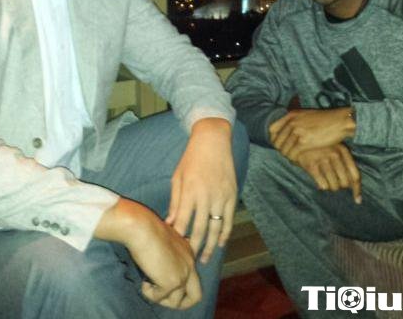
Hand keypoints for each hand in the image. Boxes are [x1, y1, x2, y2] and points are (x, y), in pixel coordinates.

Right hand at [95, 198, 200, 308]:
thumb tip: (160, 271)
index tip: (161, 278)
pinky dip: (149, 293)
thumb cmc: (148, 230)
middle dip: (180, 303)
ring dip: (161, 299)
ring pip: (177, 302)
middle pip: (196, 296)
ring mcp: (183, 274)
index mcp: (188, 254)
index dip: (177, 284)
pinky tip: (144, 281)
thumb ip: (168, 257)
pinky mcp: (172, 282)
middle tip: (162, 295)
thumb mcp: (163, 244)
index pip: (191, 278)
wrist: (143, 228)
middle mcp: (190, 265)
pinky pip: (159, 298)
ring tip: (149, 285)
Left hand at [166, 118, 236, 262]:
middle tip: (188, 261)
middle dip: (193, 247)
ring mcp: (221, 196)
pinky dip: (224, 233)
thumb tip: (170, 223)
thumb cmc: (191, 158)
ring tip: (204, 259)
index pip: (184, 221)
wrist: (213, 141)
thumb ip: (175, 201)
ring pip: (216, 228)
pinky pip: (228, 219)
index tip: (174, 249)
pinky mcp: (232, 194)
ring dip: (210, 245)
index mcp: (190, 191)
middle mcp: (206, 196)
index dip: (179, 237)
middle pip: (200, 229)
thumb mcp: (177, 177)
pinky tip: (219, 243)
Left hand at [269, 108, 354, 154]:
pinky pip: (293, 154)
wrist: (340, 122)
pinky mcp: (304, 142)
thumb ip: (296, 121)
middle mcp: (292, 123)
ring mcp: (297, 132)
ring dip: (288, 156)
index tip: (278, 145)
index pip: (272, 130)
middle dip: (280, 150)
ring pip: (284, 149)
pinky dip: (294, 159)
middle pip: (277, 141)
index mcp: (291, 115)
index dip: (273, 139)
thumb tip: (287, 130)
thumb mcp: (307, 115)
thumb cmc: (326, 120)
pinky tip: (299, 161)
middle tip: (287, 155)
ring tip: (294, 159)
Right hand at [294, 144, 361, 203]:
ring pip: (334, 186)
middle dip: (340, 186)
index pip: (355, 176)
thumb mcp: (335, 151)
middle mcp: (334, 154)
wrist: (299, 139)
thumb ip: (347, 168)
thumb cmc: (321, 149)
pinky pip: (323, 185)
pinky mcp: (311, 164)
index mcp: (343, 151)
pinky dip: (323, 186)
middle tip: (335, 183)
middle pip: (345, 183)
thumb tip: (358, 198)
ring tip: (327, 182)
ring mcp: (322, 159)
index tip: (357, 201)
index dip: (357, 190)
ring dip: (331, 187)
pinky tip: (320, 182)